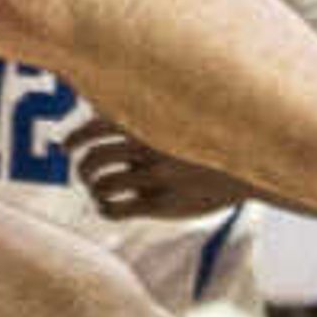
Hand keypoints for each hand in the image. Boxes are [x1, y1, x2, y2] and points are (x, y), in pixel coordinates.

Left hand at [69, 122, 242, 221]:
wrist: (251, 158)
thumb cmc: (208, 133)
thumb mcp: (177, 113)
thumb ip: (145, 111)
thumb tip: (108, 107)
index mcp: (148, 119)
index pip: (95, 126)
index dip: (74, 137)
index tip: (65, 146)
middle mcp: (147, 145)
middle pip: (93, 157)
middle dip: (81, 167)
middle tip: (83, 173)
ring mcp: (155, 176)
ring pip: (101, 183)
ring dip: (93, 188)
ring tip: (97, 191)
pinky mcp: (163, 204)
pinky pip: (117, 209)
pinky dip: (104, 208)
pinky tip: (107, 208)